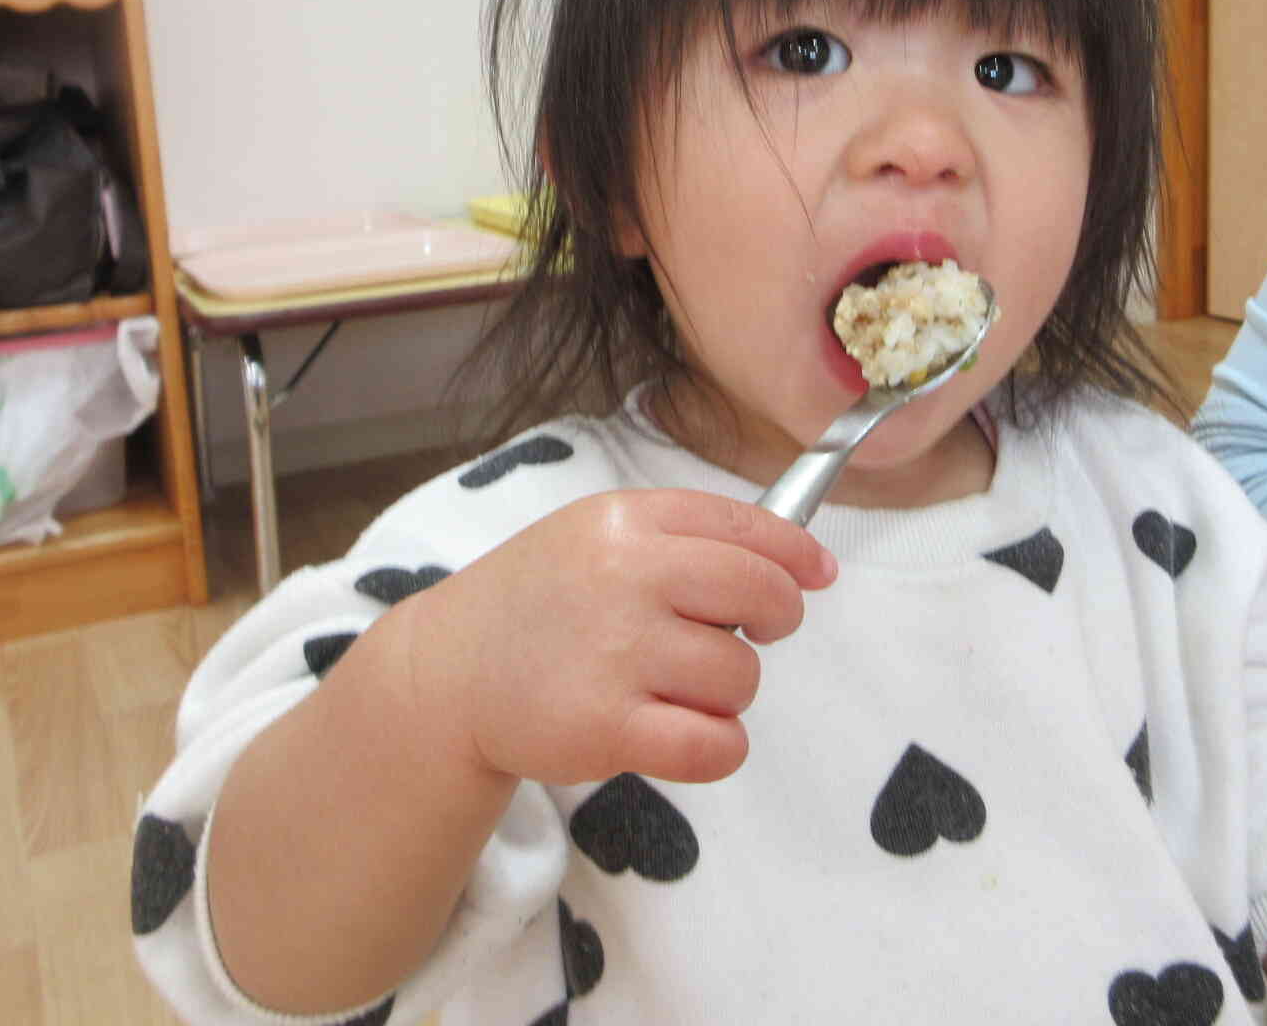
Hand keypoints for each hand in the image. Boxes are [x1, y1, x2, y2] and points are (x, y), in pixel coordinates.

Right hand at [400, 488, 837, 787]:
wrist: (449, 673)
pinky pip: (717, 746)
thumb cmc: (538, 604)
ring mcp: (615, 653)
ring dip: (725, 691)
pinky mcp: (607, 727)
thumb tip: (805, 565)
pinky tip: (682, 733)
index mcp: (625, 520)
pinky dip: (717, 747)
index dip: (796, 554)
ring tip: (671, 686)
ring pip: (741, 676)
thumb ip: (686, 538)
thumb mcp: (596, 535)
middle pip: (761, 594)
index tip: (816, 575)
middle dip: (774, 619)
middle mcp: (624, 576)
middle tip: (745, 635)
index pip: (746, 525)